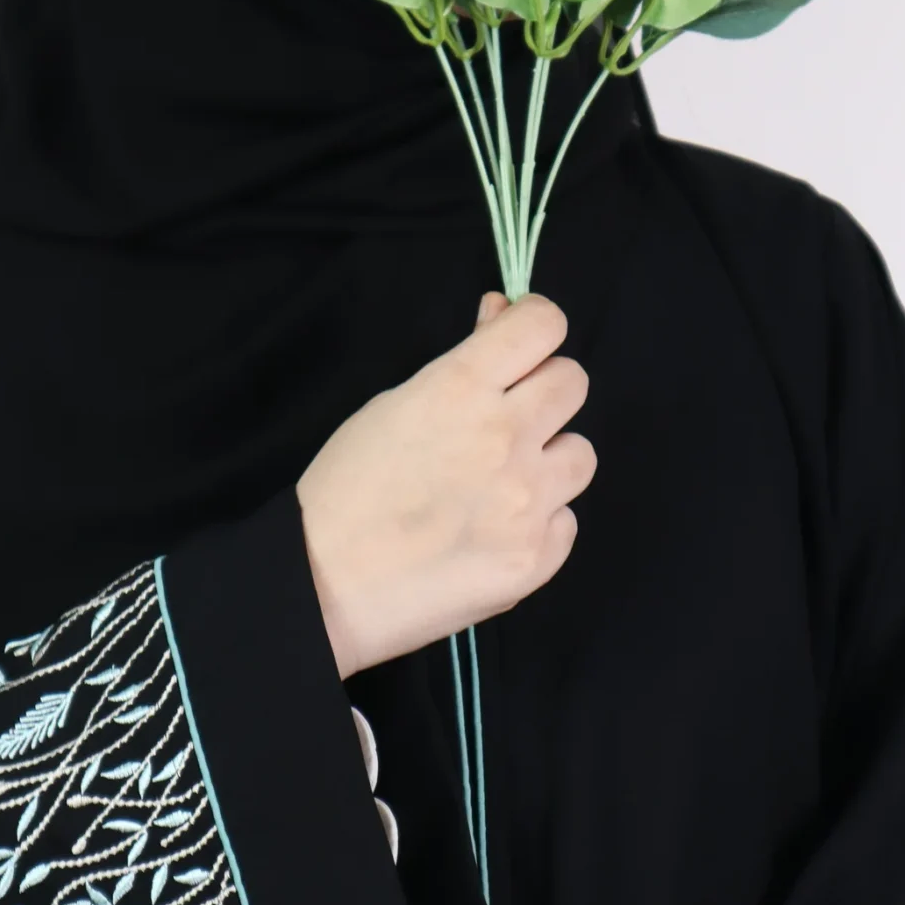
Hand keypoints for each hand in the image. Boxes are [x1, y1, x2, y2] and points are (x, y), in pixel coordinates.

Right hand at [296, 292, 594, 681]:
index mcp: (461, 389)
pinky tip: (492, 536)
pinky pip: (565, 522)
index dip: (535, 327)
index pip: (544, 324)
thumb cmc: (344, 490)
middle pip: (573, 383)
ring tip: (501, 488)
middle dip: (544, 393)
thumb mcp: (393, 405)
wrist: (324, 586)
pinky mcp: (536, 558)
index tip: (523, 345)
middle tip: (508, 421)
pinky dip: (537, 524)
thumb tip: (502, 317)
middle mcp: (506, 437)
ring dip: (547, 463)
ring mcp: (528, 502)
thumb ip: (460, 367)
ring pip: (580, 456)